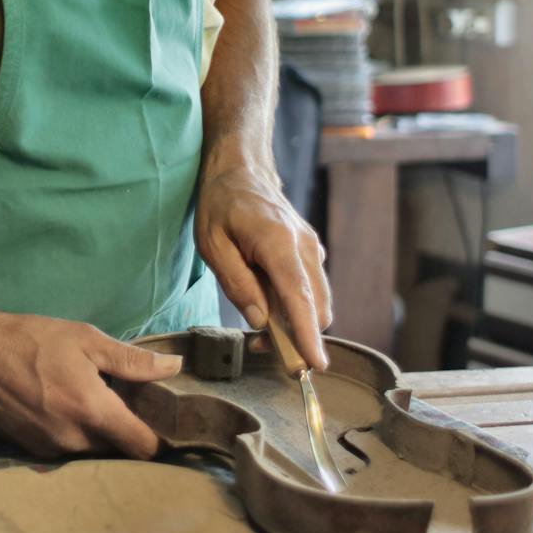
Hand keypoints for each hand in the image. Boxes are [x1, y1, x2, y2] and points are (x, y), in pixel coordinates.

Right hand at [0, 309, 182, 458]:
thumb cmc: (31, 340)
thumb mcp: (86, 339)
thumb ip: (132, 361)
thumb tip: (174, 367)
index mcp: (93, 413)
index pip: (143, 448)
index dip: (160, 437)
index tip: (165, 419)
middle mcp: (74, 441)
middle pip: (119, 450)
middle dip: (128, 429)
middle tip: (132, 400)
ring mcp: (50, 450)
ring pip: (93, 450)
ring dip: (100, 431)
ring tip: (97, 398)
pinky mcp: (31, 451)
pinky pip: (68, 448)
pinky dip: (76, 432)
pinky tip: (68, 404)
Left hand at [195, 154, 331, 369]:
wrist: (242, 168)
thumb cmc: (221, 204)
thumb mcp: (213, 244)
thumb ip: (237, 283)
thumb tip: (260, 320)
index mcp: (278, 242)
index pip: (299, 297)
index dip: (307, 334)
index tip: (315, 364)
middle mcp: (305, 246)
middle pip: (317, 306)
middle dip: (298, 337)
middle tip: (259, 346)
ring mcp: (312, 247)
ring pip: (319, 301)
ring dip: (297, 323)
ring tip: (260, 325)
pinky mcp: (312, 250)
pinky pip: (313, 288)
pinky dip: (298, 306)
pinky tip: (270, 303)